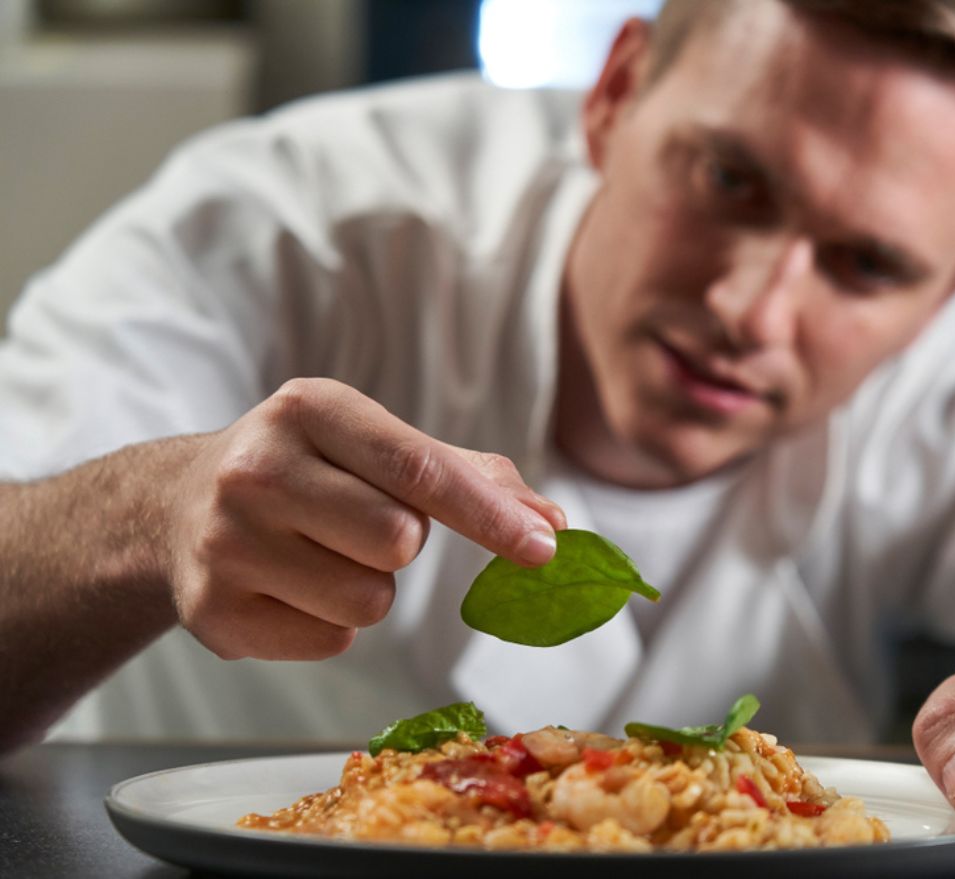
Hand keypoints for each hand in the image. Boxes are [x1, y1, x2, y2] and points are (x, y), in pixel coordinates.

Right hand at [165, 378, 565, 661]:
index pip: (420, 469)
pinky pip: (331, 641)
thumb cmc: (307, 469)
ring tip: (318, 554)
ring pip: (369, 601)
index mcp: (309, 409)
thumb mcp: (373, 443)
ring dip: (367, 587)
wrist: (175, 505)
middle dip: (400, 543)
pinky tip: (289, 587)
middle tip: (356, 522)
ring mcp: (227, 543)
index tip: (544, 548)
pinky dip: (329, 623)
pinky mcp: (215, 612)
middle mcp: (257, 469)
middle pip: (398, 541)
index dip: (489, 515)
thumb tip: (550, 523)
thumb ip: (465, 474)